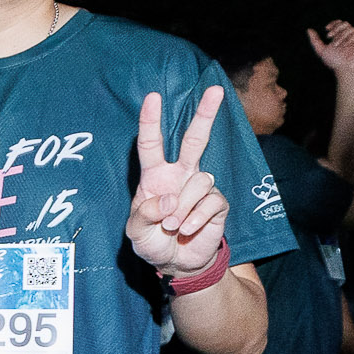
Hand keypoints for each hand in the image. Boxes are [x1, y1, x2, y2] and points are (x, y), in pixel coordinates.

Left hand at [125, 88, 232, 278]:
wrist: (176, 263)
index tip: (153, 97)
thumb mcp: (136, 231)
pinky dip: (195, 219)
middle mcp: (180, 175)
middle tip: (215, 90)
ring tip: (172, 226)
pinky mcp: (217, 204)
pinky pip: (210, 202)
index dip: (151, 120)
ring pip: (200, 180)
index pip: (152, 143)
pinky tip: (186, 231)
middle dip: (205, 115)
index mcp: (155, 176)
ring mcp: (200, 188)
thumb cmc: (152, 241)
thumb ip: (144, 214)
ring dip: (183, 207)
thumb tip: (168, 199)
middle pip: (194, 140)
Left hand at [305, 19, 353, 86]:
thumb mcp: (322, 51)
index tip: (327, 29)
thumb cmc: (335, 63)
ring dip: (340, 36)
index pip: (339, 24)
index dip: (333, 24)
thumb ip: (315, 40)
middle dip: (336, 28)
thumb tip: (309, 29)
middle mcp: (350, 36)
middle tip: (329, 36)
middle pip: (344, 24)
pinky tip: (344, 45)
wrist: (346, 70)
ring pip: (349, 29)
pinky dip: (349, 38)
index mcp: (342, 37)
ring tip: (335, 44)